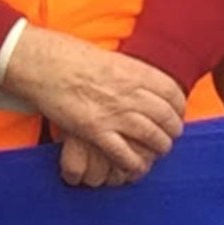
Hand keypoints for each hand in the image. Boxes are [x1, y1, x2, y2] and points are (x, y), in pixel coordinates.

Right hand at [2, 24, 185, 178]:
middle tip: (169, 136)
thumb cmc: (71, 57)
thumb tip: (144, 84)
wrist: (44, 64)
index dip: (179, 107)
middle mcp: (130, 93)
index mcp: (135, 72)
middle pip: (166, 117)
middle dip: (172, 131)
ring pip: (152, 137)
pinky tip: (136, 166)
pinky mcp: (96, 131)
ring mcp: (114, 113)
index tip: (176, 114)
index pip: (172, 93)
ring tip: (158, 151)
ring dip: (159, 147)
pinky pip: (125, 154)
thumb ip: (131, 73)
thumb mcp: (110, 58)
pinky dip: (134, 163)